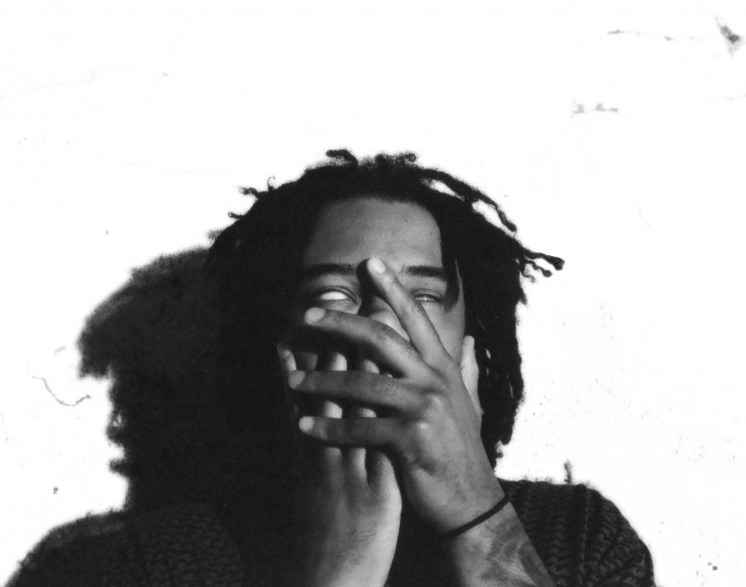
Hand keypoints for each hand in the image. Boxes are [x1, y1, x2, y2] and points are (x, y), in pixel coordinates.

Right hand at [279, 344, 400, 586]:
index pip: (309, 395)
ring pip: (347, 413)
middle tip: (325, 308)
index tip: (308, 322)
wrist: (327, 579)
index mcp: (311, 451)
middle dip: (327, 351)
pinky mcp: (369, 492)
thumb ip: (316, 444)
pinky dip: (376, 419)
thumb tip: (306, 418)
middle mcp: (320, 455)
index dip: (309, 356)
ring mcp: (343, 472)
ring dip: (348, 375)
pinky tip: (384, 398)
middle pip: (324, 394)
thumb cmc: (323, 528)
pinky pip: (375, 449)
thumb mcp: (310, 482)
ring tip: (351, 337)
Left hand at [287, 257, 503, 531]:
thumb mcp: (468, 402)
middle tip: (307, 315)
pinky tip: (303, 426)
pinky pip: (359, 427)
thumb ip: (465, 369)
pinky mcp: (410, 440)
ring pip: (362, 383)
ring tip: (291, 382)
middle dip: (340, 323)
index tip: (370, 263)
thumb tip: (468, 341)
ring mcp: (422, 408)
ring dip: (321, 382)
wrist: (471, 499)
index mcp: (442, 366)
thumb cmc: (462, 448)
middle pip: (380, 338)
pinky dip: (328, 428)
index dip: (392, 288)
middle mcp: (433, 379)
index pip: (415, 318)